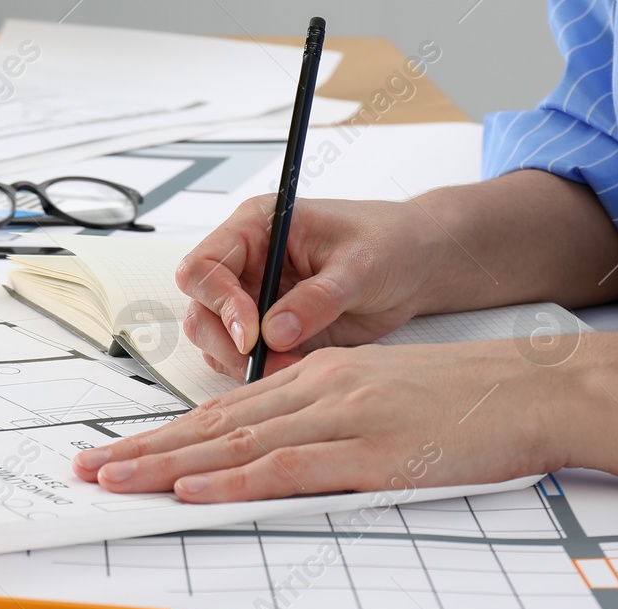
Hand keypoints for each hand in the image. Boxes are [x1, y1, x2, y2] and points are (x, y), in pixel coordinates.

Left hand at [72, 341, 562, 501]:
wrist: (538, 388)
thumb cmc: (465, 398)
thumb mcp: (383, 396)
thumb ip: (327, 420)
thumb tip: (274, 455)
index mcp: (319, 378)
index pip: (223, 412)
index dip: (163, 435)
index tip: (117, 454)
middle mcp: (318, 391)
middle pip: (212, 426)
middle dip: (142, 450)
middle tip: (87, 470)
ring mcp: (342, 419)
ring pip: (235, 445)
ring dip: (168, 466)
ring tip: (115, 482)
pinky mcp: (370, 452)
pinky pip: (288, 467)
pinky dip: (235, 482)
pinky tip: (194, 491)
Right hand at [176, 196, 437, 377]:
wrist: (416, 265)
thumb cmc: (390, 243)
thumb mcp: (360, 265)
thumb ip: (317, 297)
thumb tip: (275, 331)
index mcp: (257, 228)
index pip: (204, 265)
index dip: (218, 302)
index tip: (250, 332)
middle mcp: (246, 264)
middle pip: (201, 309)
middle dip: (227, 343)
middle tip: (265, 362)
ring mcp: (254, 299)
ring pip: (215, 340)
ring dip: (242, 363)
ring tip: (289, 367)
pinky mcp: (267, 331)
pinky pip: (241, 359)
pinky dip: (258, 372)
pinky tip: (292, 369)